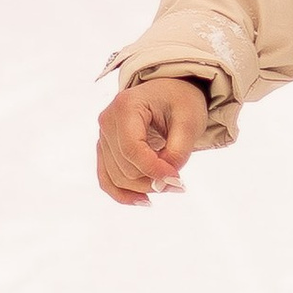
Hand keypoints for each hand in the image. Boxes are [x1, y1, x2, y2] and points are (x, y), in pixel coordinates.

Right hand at [96, 73, 210, 206]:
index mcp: (126, 106)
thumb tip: (165, 182)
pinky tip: (145, 201)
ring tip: (170, 186)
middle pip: (124, 167)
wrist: (171, 91)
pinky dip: (124, 194)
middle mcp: (107, 121)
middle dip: (153, 180)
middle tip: (180, 183)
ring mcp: (103, 136)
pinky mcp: (105, 150)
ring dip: (144, 188)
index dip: (154, 170)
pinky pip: (107, 180)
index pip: (132, 149)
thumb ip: (178, 151)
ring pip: (116, 177)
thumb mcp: (189, 121)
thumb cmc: (181, 100)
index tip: (178, 180)